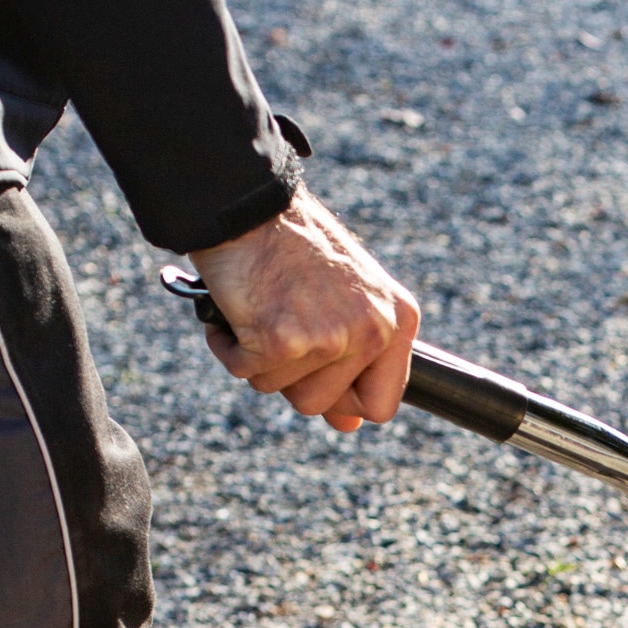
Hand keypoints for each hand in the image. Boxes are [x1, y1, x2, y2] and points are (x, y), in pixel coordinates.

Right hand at [187, 189, 418, 432]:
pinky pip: (245, 372)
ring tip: (261, 310)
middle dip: (292, 376)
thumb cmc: (294, 247)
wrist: (247, 202)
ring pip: (282, 391)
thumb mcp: (345, 299)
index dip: (345, 399)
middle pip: (324, 405)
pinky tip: (236, 308)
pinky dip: (229, 347)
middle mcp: (372, 330)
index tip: (322, 372)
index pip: (382, 405)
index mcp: (398, 320)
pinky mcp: (281, 339)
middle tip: (281, 326)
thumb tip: (349, 426)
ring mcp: (329, 337)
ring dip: (260, 360)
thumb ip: (355, 363)